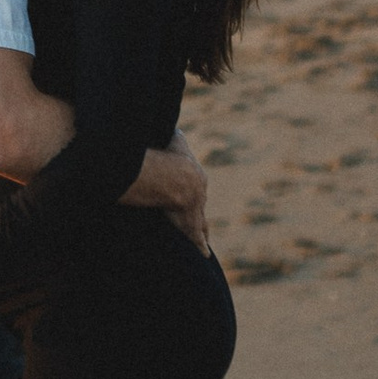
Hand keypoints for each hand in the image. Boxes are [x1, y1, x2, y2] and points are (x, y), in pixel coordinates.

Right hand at [122, 139, 211, 254]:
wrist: (177, 179)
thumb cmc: (172, 157)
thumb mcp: (175, 139)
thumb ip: (173, 133)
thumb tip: (171, 122)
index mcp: (197, 178)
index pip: (194, 184)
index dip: (188, 188)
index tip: (185, 190)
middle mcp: (200, 196)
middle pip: (200, 205)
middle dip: (196, 209)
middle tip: (193, 213)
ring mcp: (197, 212)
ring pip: (202, 224)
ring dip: (202, 230)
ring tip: (205, 238)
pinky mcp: (191, 227)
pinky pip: (197, 240)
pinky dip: (201, 247)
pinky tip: (206, 255)